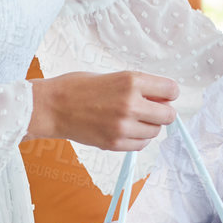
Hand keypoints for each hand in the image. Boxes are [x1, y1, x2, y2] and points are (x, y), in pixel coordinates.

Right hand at [27, 71, 178, 150]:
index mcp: (131, 81)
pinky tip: (124, 130)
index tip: (162, 95)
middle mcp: (131, 104)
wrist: (51, 106)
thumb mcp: (114, 76)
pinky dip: (137, 139)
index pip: (172, 90)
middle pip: (168, 115)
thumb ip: (140, 87)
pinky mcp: (114, 143)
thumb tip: (163, 99)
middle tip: (149, 110)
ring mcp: (123, 126)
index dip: (168, 93)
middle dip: (161, 112)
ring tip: (130, 119)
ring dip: (148, 126)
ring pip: (155, 132)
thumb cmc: (79, 87)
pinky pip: (141, 145)